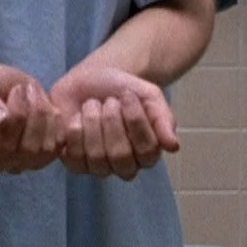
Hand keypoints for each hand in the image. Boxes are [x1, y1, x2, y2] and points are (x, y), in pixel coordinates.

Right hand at [0, 63, 62, 175]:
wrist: (4, 88)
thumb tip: (1, 121)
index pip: (4, 143)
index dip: (17, 115)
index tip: (16, 89)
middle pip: (27, 149)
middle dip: (33, 113)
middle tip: (27, 89)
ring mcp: (17, 167)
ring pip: (45, 149)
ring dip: (46, 116)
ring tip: (35, 97)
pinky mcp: (40, 161)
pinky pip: (57, 147)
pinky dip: (56, 124)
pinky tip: (44, 109)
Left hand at [49, 65, 179, 180]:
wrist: (91, 78)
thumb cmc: (122, 90)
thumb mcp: (149, 96)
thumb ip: (163, 119)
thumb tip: (173, 146)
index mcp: (148, 153)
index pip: (147, 149)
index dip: (136, 121)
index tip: (128, 95)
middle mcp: (125, 166)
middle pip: (120, 156)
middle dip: (112, 121)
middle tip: (108, 101)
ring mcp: (99, 167)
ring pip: (96, 157)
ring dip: (92, 123)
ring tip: (91, 105)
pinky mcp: (75, 163)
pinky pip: (73, 158)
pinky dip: (72, 132)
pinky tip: (74, 117)